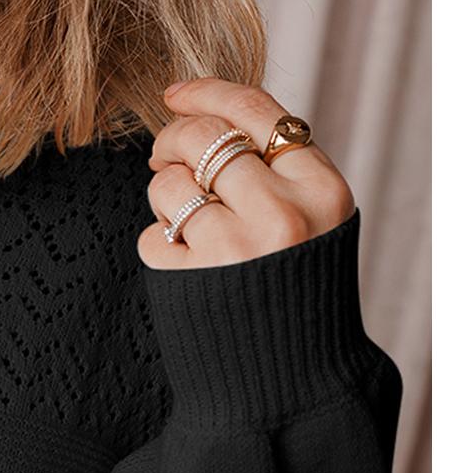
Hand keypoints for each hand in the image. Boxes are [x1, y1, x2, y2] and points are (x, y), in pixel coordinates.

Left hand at [138, 78, 356, 270]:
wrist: (290, 379)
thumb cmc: (294, 287)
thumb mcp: (312, 218)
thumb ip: (276, 168)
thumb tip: (200, 107)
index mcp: (320, 189)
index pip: (255, 112)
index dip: (207, 93)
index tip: (176, 95)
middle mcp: (282, 214)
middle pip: (202, 139)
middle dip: (170, 140)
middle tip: (163, 157)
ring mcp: (234, 248)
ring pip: (168, 184)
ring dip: (163, 198)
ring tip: (186, 224)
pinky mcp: (192, 281)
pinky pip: (152, 236)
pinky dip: (160, 247)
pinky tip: (188, 270)